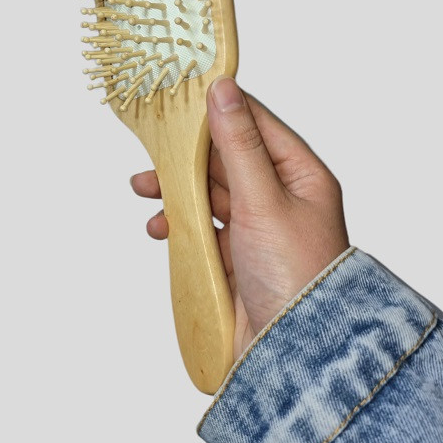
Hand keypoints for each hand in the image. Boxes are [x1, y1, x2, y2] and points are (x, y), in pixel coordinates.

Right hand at [130, 76, 349, 356]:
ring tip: (143, 188)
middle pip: (225, 158)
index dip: (220, 107)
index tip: (183, 93)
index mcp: (299, 175)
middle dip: (186, 155)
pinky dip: (178, 223)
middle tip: (153, 149)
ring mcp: (255, 226)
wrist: (292, 353)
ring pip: (208, 192)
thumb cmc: (295, 274)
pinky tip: (160, 229)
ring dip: (176, 189)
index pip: (256, 125)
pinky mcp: (235, 254)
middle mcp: (279, 196)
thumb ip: (237, 145)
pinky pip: (201, 226)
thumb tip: (222, 89)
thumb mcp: (262, 200)